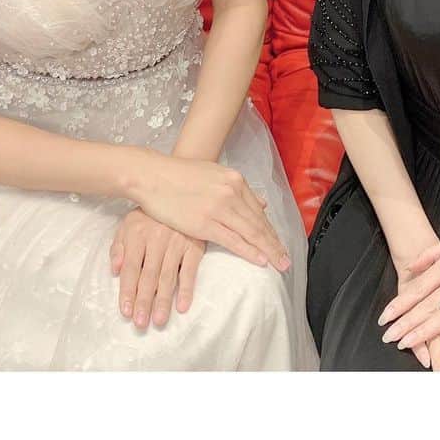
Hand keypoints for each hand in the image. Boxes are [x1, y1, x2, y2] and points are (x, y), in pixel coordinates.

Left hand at [110, 208, 204, 329]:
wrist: (179, 192)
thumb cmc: (150, 214)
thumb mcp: (128, 224)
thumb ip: (118, 246)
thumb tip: (114, 270)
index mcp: (137, 233)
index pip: (130, 268)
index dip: (127, 291)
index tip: (125, 311)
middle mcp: (156, 238)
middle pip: (148, 276)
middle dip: (143, 301)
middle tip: (140, 322)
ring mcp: (177, 241)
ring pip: (168, 276)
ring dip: (162, 300)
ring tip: (158, 320)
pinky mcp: (194, 244)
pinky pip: (190, 270)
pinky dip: (187, 289)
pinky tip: (182, 305)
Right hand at [131, 151, 289, 271]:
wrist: (153, 175)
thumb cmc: (180, 175)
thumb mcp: (214, 174)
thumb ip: (237, 189)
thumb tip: (262, 203)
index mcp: (235, 180)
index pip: (258, 211)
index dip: (270, 230)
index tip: (280, 244)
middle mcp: (232, 192)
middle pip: (259, 223)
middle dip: (275, 244)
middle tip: (287, 260)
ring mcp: (219, 207)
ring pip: (251, 233)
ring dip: (268, 251)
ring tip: (280, 264)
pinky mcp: (204, 222)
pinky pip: (233, 240)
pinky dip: (249, 251)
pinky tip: (261, 260)